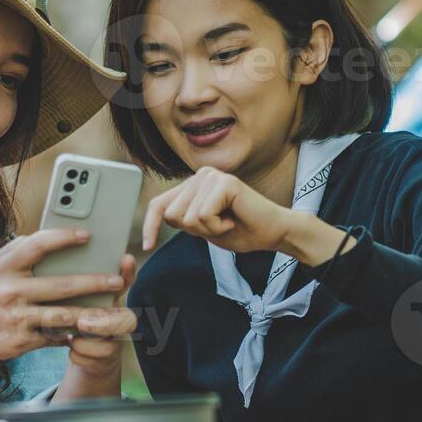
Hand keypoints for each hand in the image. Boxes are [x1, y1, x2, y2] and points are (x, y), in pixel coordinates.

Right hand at [0, 228, 138, 364]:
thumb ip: (18, 250)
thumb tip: (51, 235)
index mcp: (3, 267)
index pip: (37, 245)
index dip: (63, 237)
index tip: (87, 235)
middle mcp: (9, 292)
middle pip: (61, 286)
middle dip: (94, 283)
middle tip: (117, 280)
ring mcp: (16, 319)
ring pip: (62, 316)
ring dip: (91, 314)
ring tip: (113, 311)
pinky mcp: (20, 342)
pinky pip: (53, 335)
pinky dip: (71, 332)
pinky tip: (88, 329)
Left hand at [141, 166, 349, 264]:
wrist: (274, 233)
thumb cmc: (242, 231)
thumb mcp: (204, 228)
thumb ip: (184, 220)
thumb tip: (157, 219)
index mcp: (193, 184)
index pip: (160, 205)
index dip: (150, 226)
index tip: (147, 246)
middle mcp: (201, 175)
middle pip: (172, 214)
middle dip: (196, 231)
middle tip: (221, 226)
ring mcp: (212, 176)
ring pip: (188, 217)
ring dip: (209, 230)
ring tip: (229, 222)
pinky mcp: (224, 182)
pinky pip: (203, 216)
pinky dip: (218, 227)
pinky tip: (234, 220)